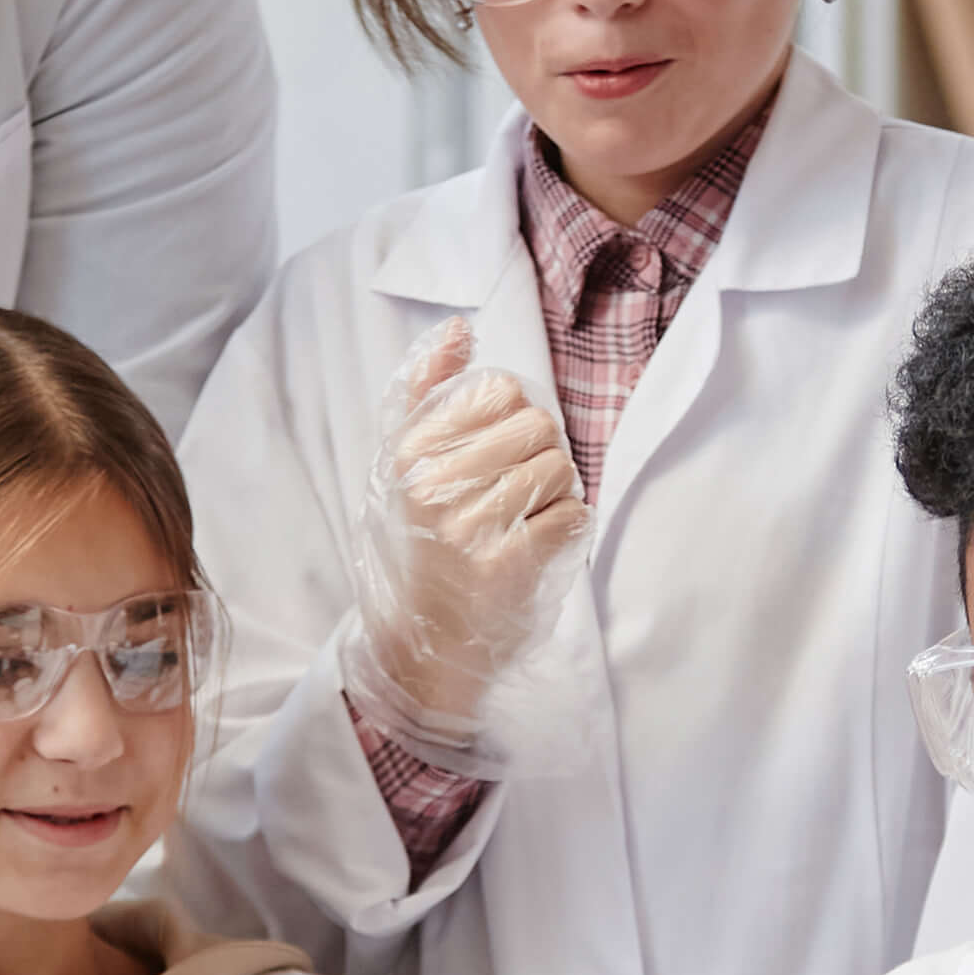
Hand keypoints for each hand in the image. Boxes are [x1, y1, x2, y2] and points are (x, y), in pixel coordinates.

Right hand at [339, 319, 583, 761]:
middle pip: (538, 425)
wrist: (421, 646)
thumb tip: (462, 328)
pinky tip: (538, 546)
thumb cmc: (418, 547)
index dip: (514, 418)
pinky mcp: (506, 566)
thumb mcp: (400, 467)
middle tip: (517, 494)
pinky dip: (569, 529)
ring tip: (525, 521)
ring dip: (558, 494)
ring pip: (560, 468)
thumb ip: (425, 392)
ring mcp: (469, 526)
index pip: (498, 389)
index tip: (496, 455)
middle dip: (542, 455)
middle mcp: (433, 484)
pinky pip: (573, 516)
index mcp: (408, 450)